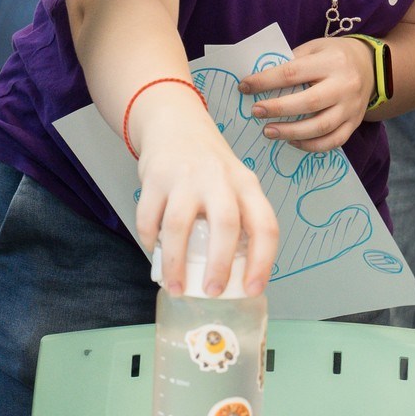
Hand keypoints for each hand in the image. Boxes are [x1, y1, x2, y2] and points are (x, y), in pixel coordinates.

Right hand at [129, 85, 278, 296]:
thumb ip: (238, 221)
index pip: (265, 225)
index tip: (252, 289)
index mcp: (247, 186)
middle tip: (212, 292)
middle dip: (219, 264)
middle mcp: (220, 178)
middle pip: (225, 224)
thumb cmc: (211, 169)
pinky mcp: (155, 176)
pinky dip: (150, 240)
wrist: (176, 124)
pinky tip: (154, 252)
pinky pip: (149, 217)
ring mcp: (185, 176)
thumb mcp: (235, 185)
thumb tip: (234, 278)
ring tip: (175, 287)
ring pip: (179, 225)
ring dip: (175, 262)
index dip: (263, 261)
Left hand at [241, 37, 373, 150]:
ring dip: (291, 132)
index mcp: (331, 62)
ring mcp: (352, 107)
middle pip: (308, 102)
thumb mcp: (314, 48)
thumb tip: (260, 82)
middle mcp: (344, 85)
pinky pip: (333, 141)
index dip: (265, 81)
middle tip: (255, 112)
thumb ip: (291, 62)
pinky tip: (292, 141)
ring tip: (268, 131)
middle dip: (278, 109)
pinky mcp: (354, 123)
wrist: (371, 66)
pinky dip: (310, 145)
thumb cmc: (334, 55)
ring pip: (320, 126)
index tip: (244, 86)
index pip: (292, 73)